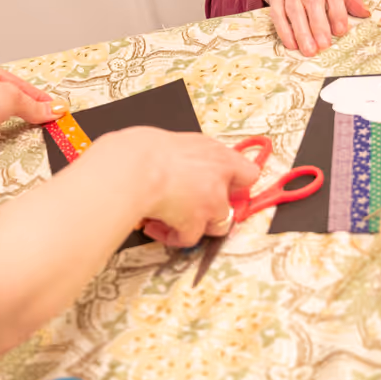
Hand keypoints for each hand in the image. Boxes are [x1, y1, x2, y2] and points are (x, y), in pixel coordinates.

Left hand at [0, 58, 63, 159]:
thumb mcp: (12, 97)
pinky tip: (10, 133)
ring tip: (32, 124)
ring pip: (0, 112)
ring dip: (14, 119)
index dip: (37, 95)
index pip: (16, 81)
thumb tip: (54, 110)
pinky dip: (3, 131)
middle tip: (46, 116)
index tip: (53, 106)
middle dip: (26, 106)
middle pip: (8, 96)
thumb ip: (34, 105)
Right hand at [92, 128, 261, 248]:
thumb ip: (188, 156)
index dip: (236, 183)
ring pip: (216, 225)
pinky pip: (189, 238)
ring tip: (169, 217)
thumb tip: (180, 164)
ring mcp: (210, 204)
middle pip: (230, 204)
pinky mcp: (194, 224)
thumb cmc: (143, 150)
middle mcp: (219, 180)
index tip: (224, 186)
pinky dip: (172, 236)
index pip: (248, 173)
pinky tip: (154, 225)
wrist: (132, 168)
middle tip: (189, 204)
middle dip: (210, 209)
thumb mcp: (172, 141)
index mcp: (216, 154)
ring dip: (195, 224)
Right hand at [261, 0, 369, 55]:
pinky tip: (292, 44)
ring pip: (294, 7)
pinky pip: (277, 12)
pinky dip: (284, 29)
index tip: (341, 30)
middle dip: (318, 23)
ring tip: (309, 49)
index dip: (337, 10)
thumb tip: (363, 13)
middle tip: (324, 44)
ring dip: (302, 31)